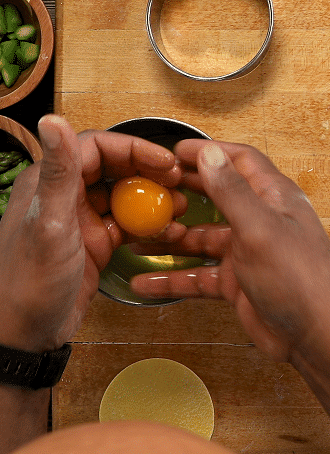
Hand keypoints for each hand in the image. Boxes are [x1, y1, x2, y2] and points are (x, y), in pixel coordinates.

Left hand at [0, 116, 184, 351]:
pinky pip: (129, 226)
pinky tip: (169, 232)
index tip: (166, 162)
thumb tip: (52, 119)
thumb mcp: (50, 221)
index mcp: (50, 183)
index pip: (97, 147)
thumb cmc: (30, 280)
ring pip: (126, 196)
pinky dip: (151, 226)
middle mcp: (66, 197)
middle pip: (115, 168)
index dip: (135, 149)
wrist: (24, 333)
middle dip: (150, 172)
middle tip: (179, 182)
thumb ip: (58, 171)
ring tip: (181, 207)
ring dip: (155, 199)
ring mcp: (82, 222)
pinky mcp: (95, 245)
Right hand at [129, 141, 329, 362]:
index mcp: (275, 198)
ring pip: (203, 239)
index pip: (240, 161)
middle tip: (147, 190)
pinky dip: (173, 279)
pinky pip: (200, 276)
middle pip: (217, 197)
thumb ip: (233, 192)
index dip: (209, 152)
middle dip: (183, 192)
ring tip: (135, 236)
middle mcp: (262, 221)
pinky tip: (145, 283)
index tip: (174, 151)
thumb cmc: (302, 279)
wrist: (318, 336)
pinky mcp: (240, 284)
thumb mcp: (261, 229)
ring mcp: (250, 253)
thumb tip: (210, 154)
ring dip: (171, 238)